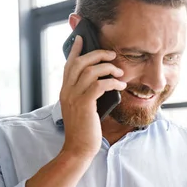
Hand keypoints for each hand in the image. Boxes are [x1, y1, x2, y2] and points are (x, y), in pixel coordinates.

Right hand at [59, 34, 125, 158]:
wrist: (78, 149)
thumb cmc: (84, 131)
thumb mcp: (82, 109)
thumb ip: (86, 95)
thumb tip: (101, 84)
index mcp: (65, 91)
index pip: (69, 65)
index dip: (76, 50)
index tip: (82, 38)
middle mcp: (67, 91)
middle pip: (80, 62)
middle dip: (97, 54)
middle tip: (112, 54)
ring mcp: (74, 97)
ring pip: (90, 70)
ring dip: (108, 68)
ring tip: (120, 72)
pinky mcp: (85, 104)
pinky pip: (99, 85)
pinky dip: (112, 82)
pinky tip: (120, 85)